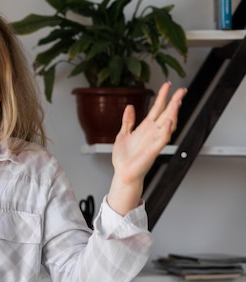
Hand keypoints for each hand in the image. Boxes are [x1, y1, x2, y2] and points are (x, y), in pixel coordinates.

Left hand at [107, 82, 186, 214]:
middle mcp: (152, 133)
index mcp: (145, 128)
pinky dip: (166, 131)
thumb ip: (128, 121)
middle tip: (182, 90)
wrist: (123, 173)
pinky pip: (162, 139)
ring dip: (173, 114)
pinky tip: (169, 122)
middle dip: (174, 102)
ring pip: (168, 125)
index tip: (167, 85)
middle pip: (167, 114)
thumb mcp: (123, 135)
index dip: (162, 96)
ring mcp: (154, 141)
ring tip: (177, 102)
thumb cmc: (124, 158)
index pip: (157, 109)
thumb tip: (130, 106)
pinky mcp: (153, 150)